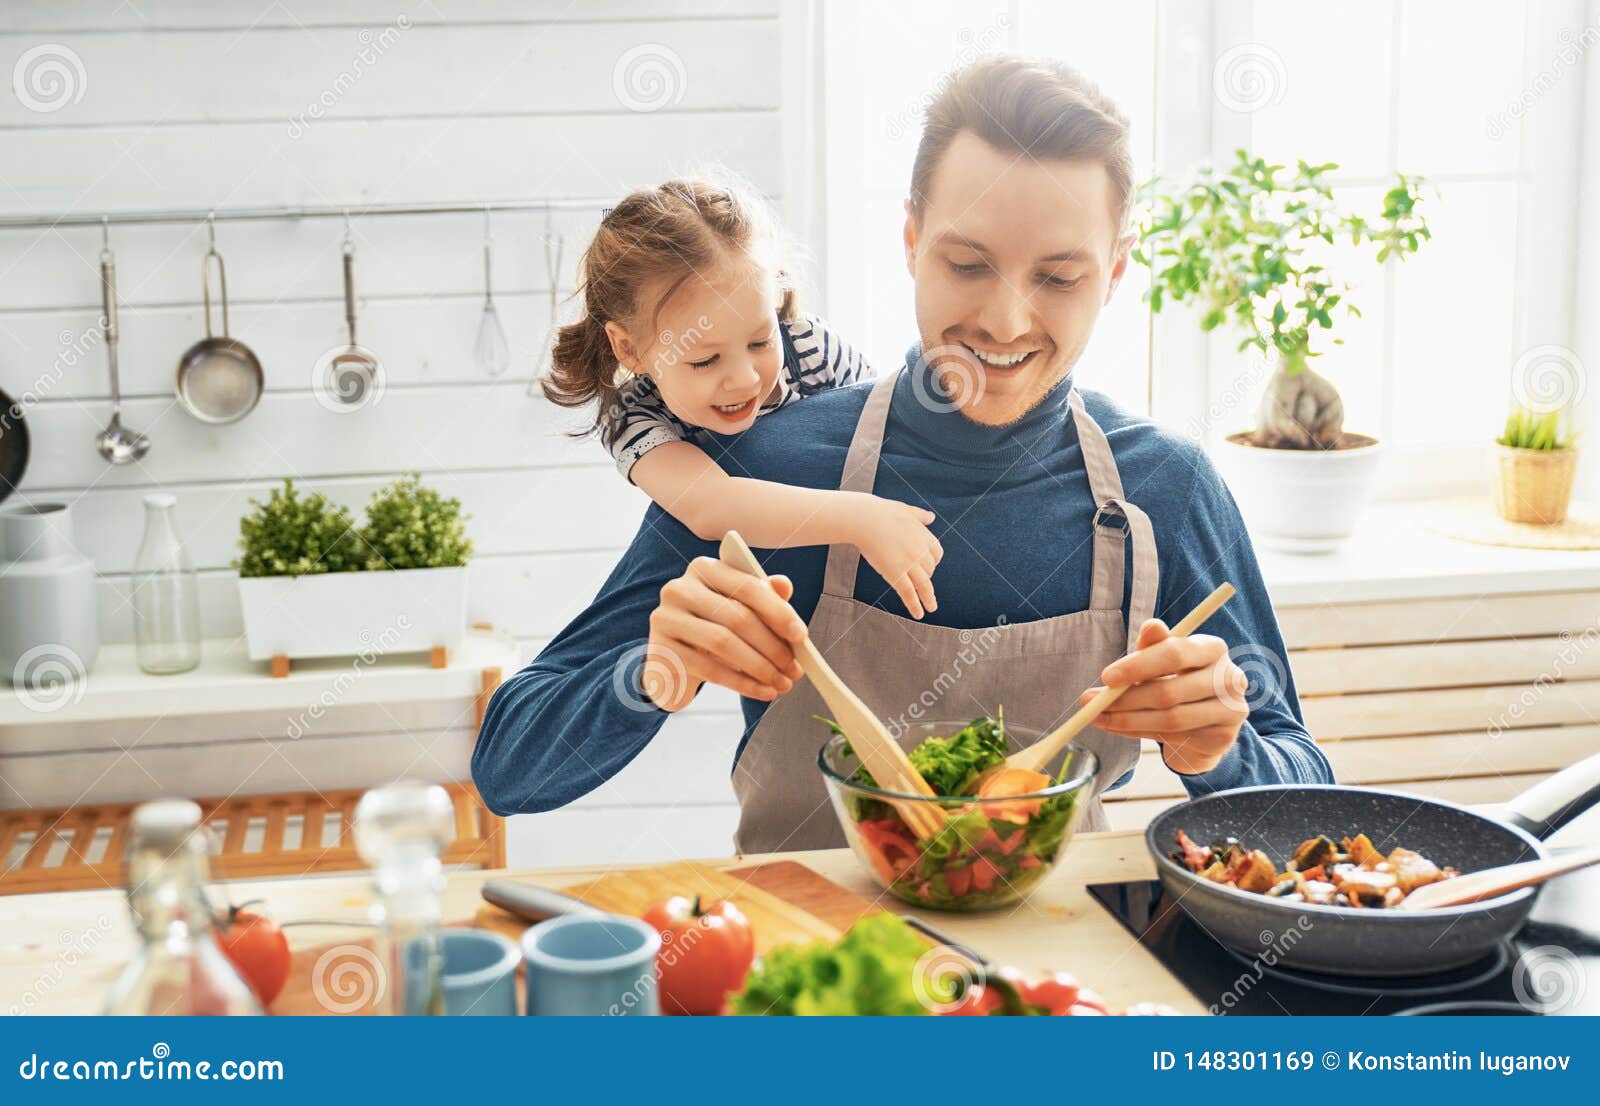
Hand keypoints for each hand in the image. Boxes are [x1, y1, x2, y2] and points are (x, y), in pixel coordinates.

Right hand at [645, 557, 807, 710]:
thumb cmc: (713, 629)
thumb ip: (763, 597)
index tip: (801, 636)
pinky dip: (743, 683)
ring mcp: (666, 619)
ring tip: (782, 684)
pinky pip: (710, 669)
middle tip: (795, 669)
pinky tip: (763, 692)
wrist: (672, 662)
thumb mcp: (739, 610)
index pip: (748, 586)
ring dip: (760, 667)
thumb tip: (784, 585)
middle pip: (737, 617)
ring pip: (724, 643)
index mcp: (705, 569)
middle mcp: (680, 588)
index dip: (778, 612)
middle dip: (773, 646)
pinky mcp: (662, 651)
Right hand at [847, 494, 941, 618]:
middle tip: (921, 585)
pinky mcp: (895, 573)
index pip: (937, 553)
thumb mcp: (906, 510)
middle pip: (929, 570)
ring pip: (924, 586)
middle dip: (926, 578)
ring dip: (929, 599)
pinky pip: (908, 593)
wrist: (864, 519)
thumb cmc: (882, 512)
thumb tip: (932, 517)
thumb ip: (920, 516)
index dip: (933, 561)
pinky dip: (915, 605)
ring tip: (931, 608)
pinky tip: (918, 614)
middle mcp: (920, 552)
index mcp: (924, 536)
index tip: (928, 566)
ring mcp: (909, 564)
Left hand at [1076, 618, 1250, 775]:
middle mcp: (1229, 677)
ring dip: (1127, 720)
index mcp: (1213, 648)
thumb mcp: (1162, 659)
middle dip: (1125, 699)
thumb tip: (1150, 625)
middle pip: (1169, 691)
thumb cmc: (1179, 679)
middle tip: (1092, 703)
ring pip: (1170, 719)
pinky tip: (1121, 728)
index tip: (1106, 677)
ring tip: (1099, 717)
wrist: (1206, 720)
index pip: (1175, 653)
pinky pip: (1173, 737)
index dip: (1138, 666)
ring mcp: (1230, 710)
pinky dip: (1139, 733)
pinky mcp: (1224, 738)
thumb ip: (1153, 645)